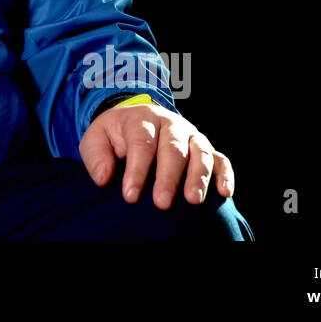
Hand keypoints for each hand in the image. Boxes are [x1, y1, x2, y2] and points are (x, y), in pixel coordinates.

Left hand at [79, 101, 234, 208]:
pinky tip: (224, 192)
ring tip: (193, 200)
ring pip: (200, 152)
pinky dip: (225, 174)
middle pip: (173, 148)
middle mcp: (170, 125)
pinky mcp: (206, 149)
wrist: (136, 121)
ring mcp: (191, 136)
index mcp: (142, 119)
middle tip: (162, 202)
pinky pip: (220, 159)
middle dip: (168, 176)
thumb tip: (104, 178)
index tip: (130, 195)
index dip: (137, 169)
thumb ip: (96, 155)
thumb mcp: (96, 138)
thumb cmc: (115, 136)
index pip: (141, 143)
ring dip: (198, 176)